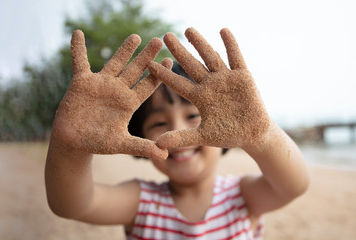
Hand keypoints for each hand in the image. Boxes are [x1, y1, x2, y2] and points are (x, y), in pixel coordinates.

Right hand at [52, 30, 170, 159]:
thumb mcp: (122, 144)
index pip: (147, 85)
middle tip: (159, 41)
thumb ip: (142, 147)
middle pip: (135, 70)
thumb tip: (165, 155)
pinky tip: (78, 33)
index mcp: (128, 103)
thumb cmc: (98, 143)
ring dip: (124, 50)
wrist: (74, 143)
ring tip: (136, 37)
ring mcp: (100, 84)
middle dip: (146, 56)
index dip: (159, 74)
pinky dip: (77, 49)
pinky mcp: (81, 83)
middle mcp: (117, 90)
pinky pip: (79, 62)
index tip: (171, 62)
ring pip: (114, 62)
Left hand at [148, 28, 269, 148]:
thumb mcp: (203, 137)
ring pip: (210, 57)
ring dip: (200, 43)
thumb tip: (158, 144)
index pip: (178, 84)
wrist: (252, 133)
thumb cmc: (228, 134)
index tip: (149, 64)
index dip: (164, 75)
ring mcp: (226, 79)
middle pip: (191, 65)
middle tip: (165, 36)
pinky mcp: (242, 76)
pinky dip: (231, 44)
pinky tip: (223, 30)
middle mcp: (210, 85)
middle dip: (179, 51)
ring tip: (188, 29)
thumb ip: (181, 138)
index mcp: (200, 97)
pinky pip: (236, 57)